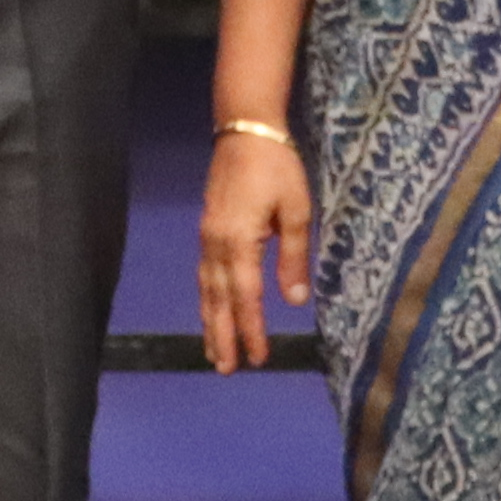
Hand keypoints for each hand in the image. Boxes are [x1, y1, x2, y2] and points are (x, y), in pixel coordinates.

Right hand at [199, 125, 315, 368]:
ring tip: (214, 353)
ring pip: (206, 290)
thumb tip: (297, 299)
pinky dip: (206, 300)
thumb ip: (294, 256)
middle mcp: (216, 245)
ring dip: (210, 323)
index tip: (260, 358)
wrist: (245, 131)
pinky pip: (204, 275)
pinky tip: (210, 311)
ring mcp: (207, 238)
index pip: (246, 297)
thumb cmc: (277, 167)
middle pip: (218, 301)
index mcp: (239, 241)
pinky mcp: (207, 231)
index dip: (252, 330)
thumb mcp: (296, 210)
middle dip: (223, 337)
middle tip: (226, 370)